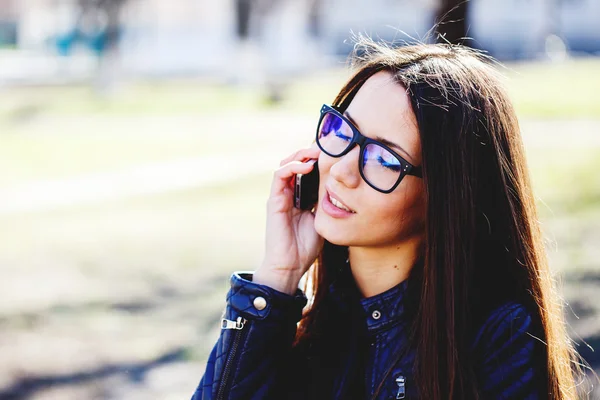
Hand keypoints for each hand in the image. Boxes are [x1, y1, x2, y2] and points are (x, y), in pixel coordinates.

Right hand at [254, 145, 323, 294]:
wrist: (290, 266)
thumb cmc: (306, 247)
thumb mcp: (323, 219)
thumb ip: (328, 203)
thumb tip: (344, 188)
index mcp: (300, 197)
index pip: (308, 170)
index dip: (319, 159)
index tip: (336, 153)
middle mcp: (289, 193)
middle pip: (296, 163)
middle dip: (311, 152)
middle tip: (327, 147)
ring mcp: (280, 196)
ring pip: (286, 164)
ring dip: (301, 155)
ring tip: (318, 152)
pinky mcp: (274, 200)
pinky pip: (280, 175)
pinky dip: (293, 167)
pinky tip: (308, 166)